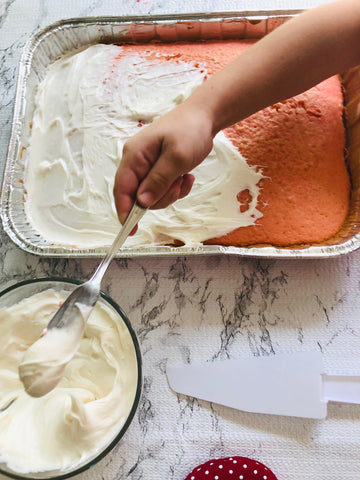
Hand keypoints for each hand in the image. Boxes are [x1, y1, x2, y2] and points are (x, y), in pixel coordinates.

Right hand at [113, 102, 213, 224]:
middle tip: (178, 184)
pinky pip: (162, 190)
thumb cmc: (190, 130)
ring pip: (152, 196)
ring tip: (184, 177)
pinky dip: (176, 188)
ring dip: (170, 192)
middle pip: (138, 196)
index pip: (122, 189)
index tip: (130, 230)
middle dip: (159, 197)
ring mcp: (147, 166)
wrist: (204, 116)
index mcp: (134, 156)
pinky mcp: (158, 169)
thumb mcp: (176, 158)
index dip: (124, 211)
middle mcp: (136, 162)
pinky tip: (186, 176)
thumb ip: (158, 181)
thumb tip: (141, 203)